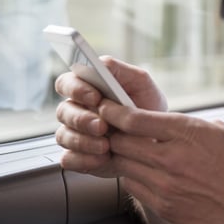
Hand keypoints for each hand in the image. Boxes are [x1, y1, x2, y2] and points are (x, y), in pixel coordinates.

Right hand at [54, 57, 166, 176]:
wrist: (160, 141)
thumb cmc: (147, 106)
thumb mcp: (140, 82)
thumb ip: (118, 69)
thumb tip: (99, 63)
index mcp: (86, 88)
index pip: (66, 83)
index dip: (76, 89)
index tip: (95, 97)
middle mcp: (76, 110)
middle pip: (63, 111)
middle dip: (81, 119)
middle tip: (102, 126)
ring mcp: (76, 134)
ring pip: (63, 136)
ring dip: (83, 141)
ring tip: (106, 145)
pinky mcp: (79, 157)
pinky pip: (69, 159)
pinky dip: (84, 160)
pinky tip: (102, 159)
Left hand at [98, 101, 223, 223]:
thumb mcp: (218, 132)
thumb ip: (186, 126)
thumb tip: (164, 123)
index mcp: (185, 132)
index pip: (133, 119)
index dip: (113, 112)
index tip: (106, 108)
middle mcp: (171, 157)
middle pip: (120, 142)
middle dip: (110, 134)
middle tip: (106, 130)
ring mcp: (165, 184)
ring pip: (122, 165)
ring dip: (118, 157)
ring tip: (122, 152)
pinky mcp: (164, 207)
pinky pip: (133, 188)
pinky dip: (132, 178)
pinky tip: (140, 173)